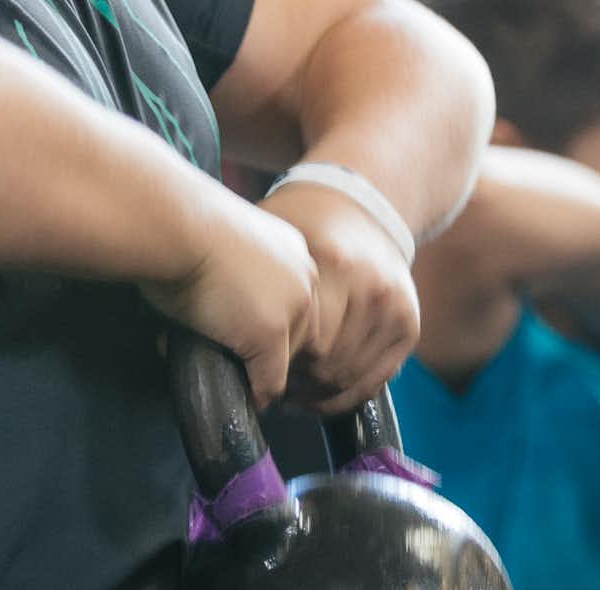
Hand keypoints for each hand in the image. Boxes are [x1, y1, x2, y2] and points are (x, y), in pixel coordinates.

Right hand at [139, 196, 316, 406]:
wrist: (174, 226)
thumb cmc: (180, 228)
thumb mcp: (222, 244)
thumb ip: (236, 273)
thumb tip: (223, 306)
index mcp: (293, 249)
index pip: (297, 301)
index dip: (271, 324)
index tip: (246, 335)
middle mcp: (304, 276)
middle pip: (301, 332)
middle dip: (271, 351)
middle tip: (237, 362)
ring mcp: (292, 306)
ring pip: (287, 359)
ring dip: (261, 371)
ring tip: (232, 377)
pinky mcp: (271, 334)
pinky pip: (270, 380)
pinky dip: (255, 394)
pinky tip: (239, 396)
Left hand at [260, 181, 420, 414]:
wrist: (364, 204)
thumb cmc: (305, 222)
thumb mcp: (275, 234)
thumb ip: (251, 276)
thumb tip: (191, 322)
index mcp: (333, 264)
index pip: (299, 343)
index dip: (274, 366)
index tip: (254, 371)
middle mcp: (370, 287)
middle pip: (324, 364)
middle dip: (294, 384)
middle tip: (271, 385)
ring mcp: (392, 307)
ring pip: (348, 377)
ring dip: (317, 395)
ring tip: (292, 392)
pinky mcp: (408, 324)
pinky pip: (375, 381)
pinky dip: (346, 396)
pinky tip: (320, 392)